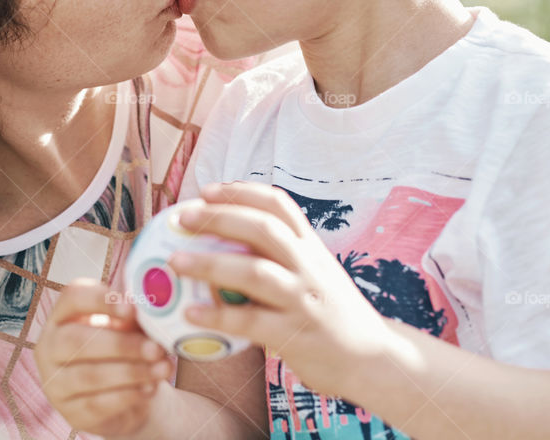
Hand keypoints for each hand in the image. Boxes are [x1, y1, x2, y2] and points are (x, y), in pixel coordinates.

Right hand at [33, 279, 174, 436]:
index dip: (100, 300)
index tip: (132, 308)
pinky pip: (98, 404)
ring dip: (131, 372)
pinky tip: (150, 387)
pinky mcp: (71, 413)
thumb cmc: (124, 352)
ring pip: (90, 375)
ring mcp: (56, 383)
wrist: (128, 398)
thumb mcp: (128, 329)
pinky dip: (128, 395)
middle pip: (75, 340)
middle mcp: (49, 348)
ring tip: (163, 368)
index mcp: (61, 317)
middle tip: (156, 348)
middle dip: (120, 344)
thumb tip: (150, 309)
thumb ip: (133, 317)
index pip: (72, 298)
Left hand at [168, 182, 395, 399]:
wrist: (374, 358)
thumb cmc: (330, 312)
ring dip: (210, 263)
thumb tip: (223, 240)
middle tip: (182, 217)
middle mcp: (308, 266)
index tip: (207, 190)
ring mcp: (303, 299)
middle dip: (220, 218)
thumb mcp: (314, 272)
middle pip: (263, 229)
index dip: (241, 192)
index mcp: (310, 246)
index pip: (278, 205)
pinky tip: (190, 314)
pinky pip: (250, 322)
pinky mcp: (295, 334)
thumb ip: (281, 256)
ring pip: (254, 272)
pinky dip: (218, 316)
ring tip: (175, 261)